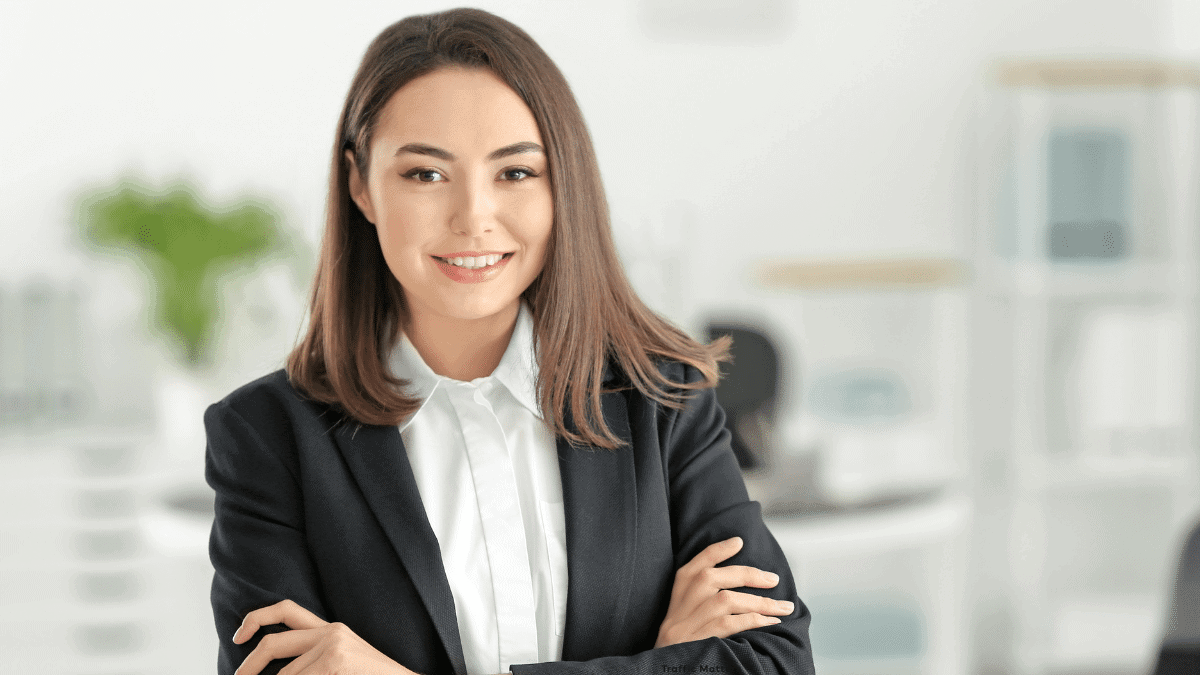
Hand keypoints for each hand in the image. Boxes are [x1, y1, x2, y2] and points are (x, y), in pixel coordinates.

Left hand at [232, 599, 417, 674]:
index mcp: (331, 629)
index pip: (286, 610)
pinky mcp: (334, 664)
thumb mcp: (342, 659)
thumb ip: (311, 658)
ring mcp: (333, 647)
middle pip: (272, 642)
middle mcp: (330, 632)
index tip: (239, 637)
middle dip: (248, 665)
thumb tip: (276, 671)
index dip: (256, 618)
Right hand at [655, 536, 793, 647]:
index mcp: (680, 590)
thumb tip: (746, 577)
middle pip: (713, 576)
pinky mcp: (700, 640)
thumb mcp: (687, 611)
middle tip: (774, 579)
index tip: (739, 541)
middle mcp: (683, 603)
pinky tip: (771, 622)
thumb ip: (705, 593)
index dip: (719, 549)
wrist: (666, 669)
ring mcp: (689, 622)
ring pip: (726, 600)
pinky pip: (731, 624)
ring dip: (760, 602)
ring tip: (784, 607)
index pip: (698, 562)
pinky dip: (755, 621)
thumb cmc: (684, 640)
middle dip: (749, 575)